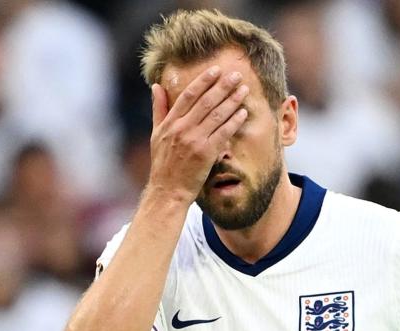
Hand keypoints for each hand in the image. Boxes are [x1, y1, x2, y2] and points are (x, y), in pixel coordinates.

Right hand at [146, 66, 249, 203]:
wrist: (167, 190)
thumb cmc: (163, 163)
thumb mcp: (156, 134)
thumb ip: (158, 109)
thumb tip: (156, 86)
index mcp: (170, 122)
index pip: (188, 95)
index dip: (203, 81)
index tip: (215, 70)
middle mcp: (182, 129)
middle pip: (205, 101)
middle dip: (223, 86)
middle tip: (236, 75)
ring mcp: (194, 141)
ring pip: (217, 115)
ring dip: (232, 100)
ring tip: (244, 90)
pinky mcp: (206, 153)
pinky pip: (223, 133)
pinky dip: (234, 121)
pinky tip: (243, 112)